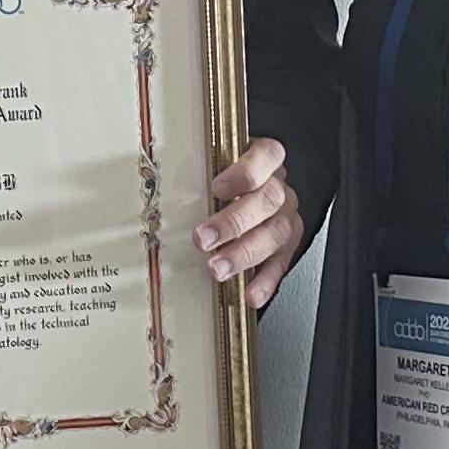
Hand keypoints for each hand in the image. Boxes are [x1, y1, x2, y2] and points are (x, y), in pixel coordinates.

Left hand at [196, 137, 303, 312]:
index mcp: (265, 159)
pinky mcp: (287, 247)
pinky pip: (281, 264)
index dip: (244, 172)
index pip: (267, 155)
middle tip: (203, 239)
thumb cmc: (223, 179)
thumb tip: (162, 189)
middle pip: (268, 200)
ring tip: (217, 269)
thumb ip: (201, 172)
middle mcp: (279, 188)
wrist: (248, 194)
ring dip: (244, 254)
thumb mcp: (214, 166)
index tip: (216, 188)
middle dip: (234, 222)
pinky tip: (248, 294)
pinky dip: (264, 282)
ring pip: (276, 234)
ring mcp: (286, 217)